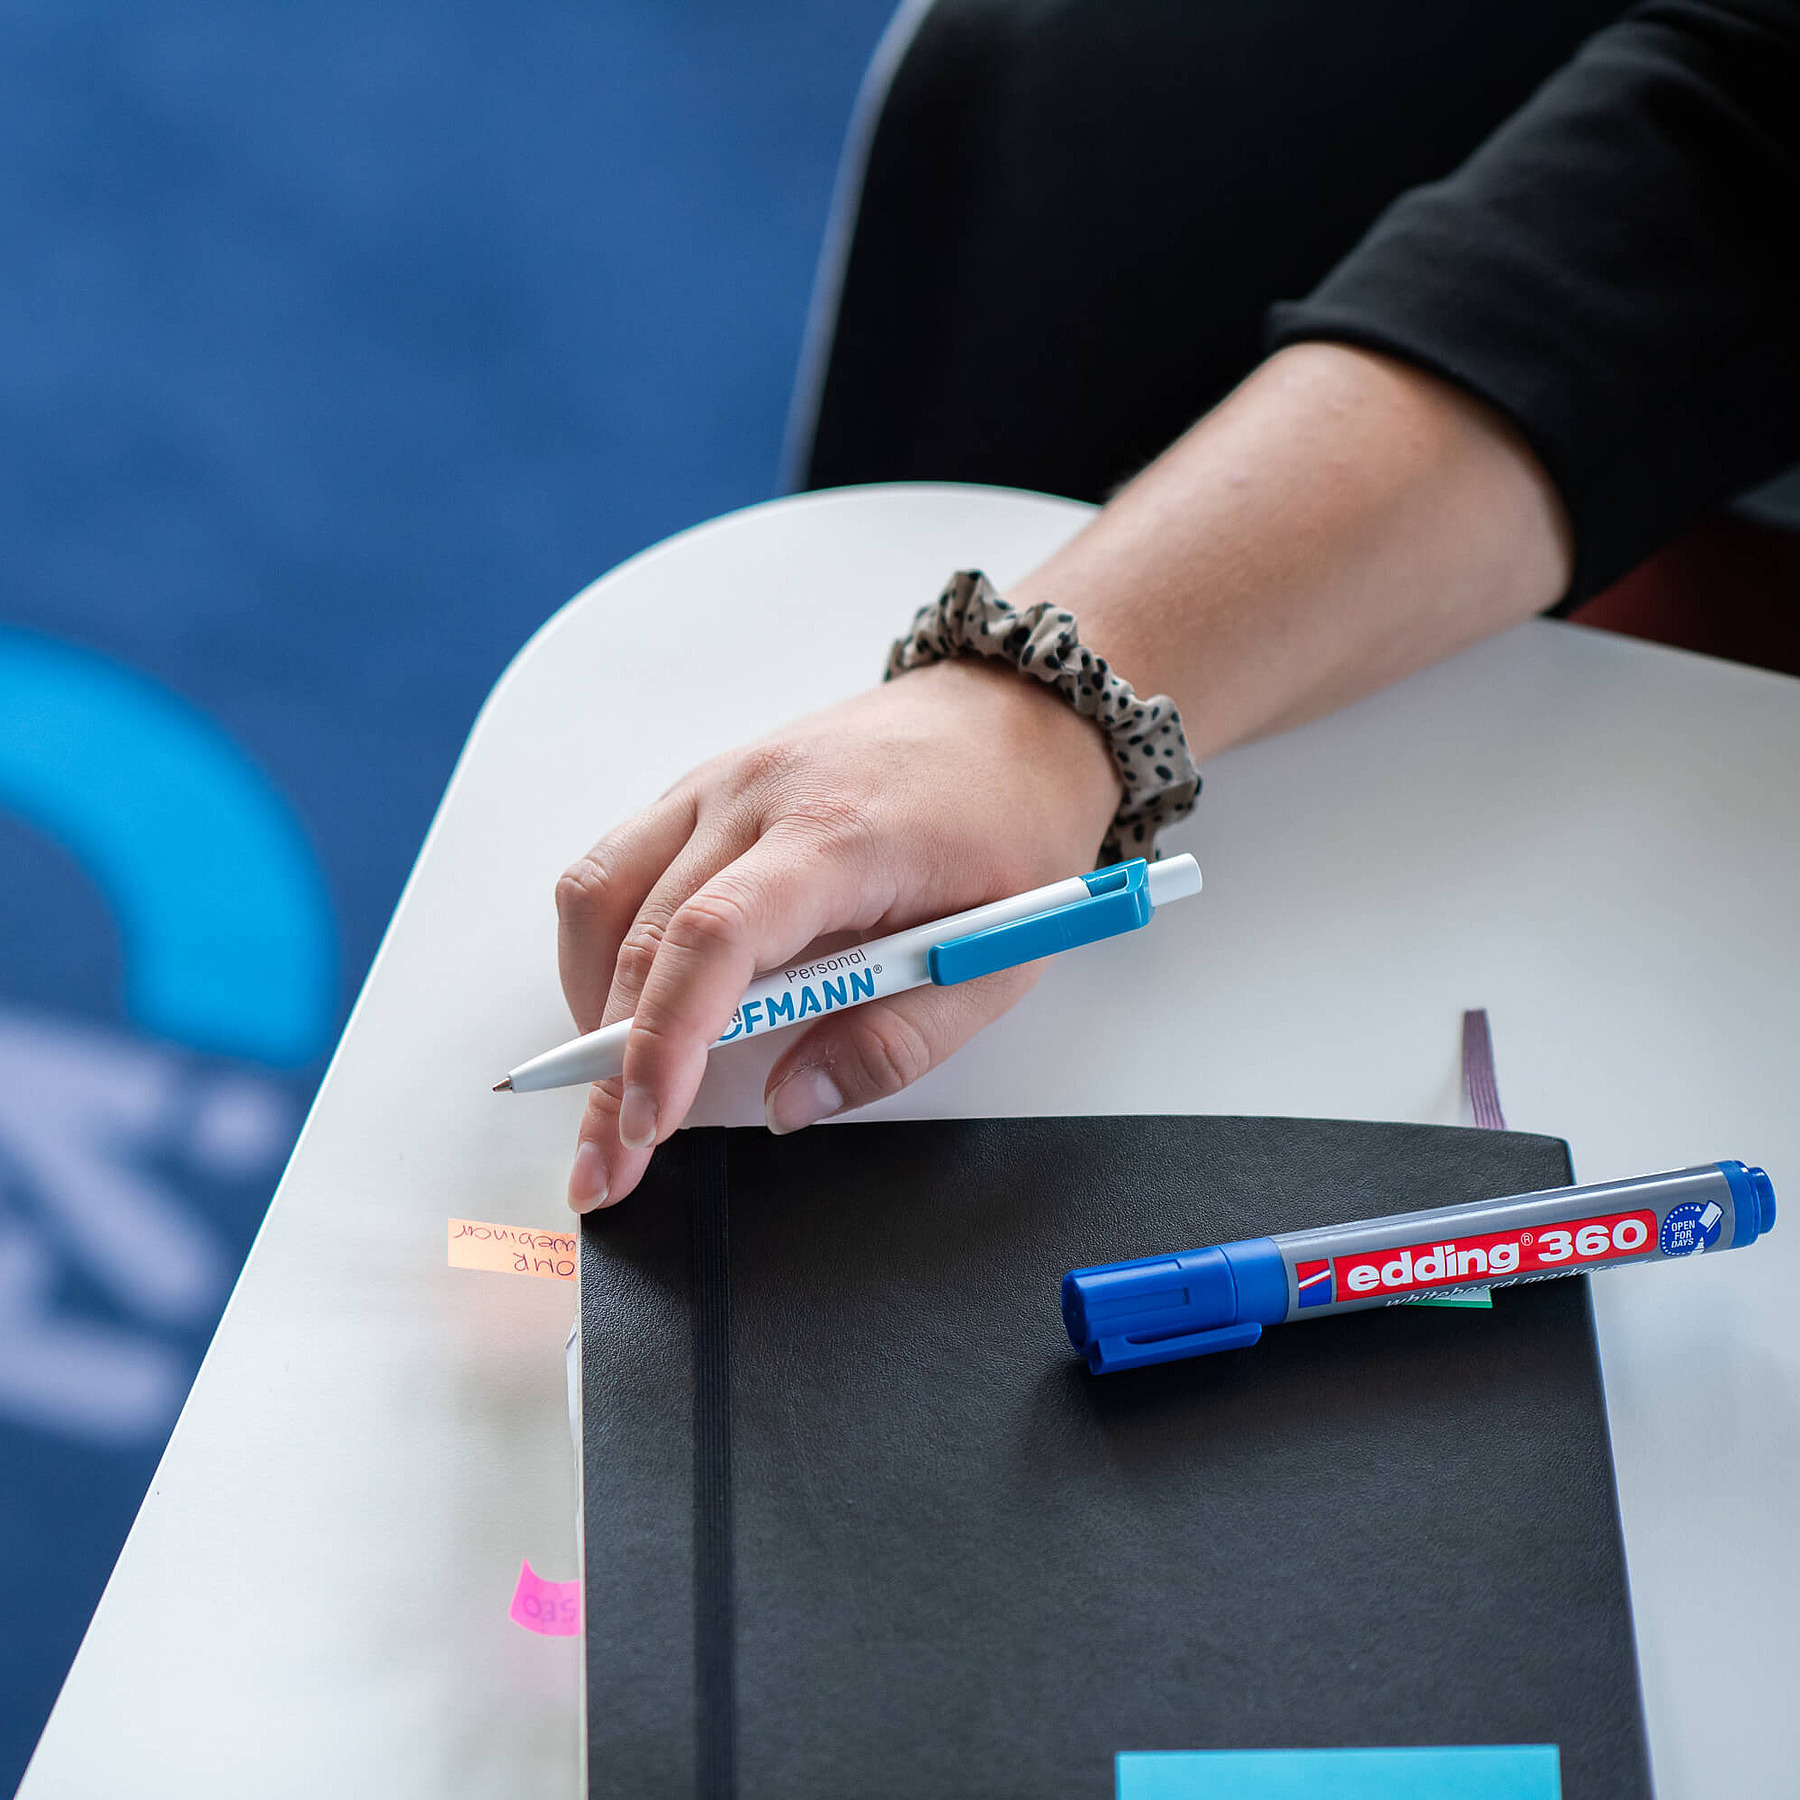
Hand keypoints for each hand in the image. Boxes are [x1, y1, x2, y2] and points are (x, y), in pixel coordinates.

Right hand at [555, 657, 1121, 1209]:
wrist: (1013, 716)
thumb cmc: (1012, 827)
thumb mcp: (997, 959)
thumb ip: (896, 1041)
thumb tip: (794, 1101)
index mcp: (841, 833)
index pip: (717, 936)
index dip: (667, 1038)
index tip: (647, 1124)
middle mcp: (760, 795)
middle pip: (642, 932)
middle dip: (608, 1063)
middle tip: (606, 1160)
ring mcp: (721, 783)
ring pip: (600, 892)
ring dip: (590, 1000)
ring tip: (613, 1086)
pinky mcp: (705, 787)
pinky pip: (617, 863)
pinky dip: (605, 943)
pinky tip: (632, 1001)